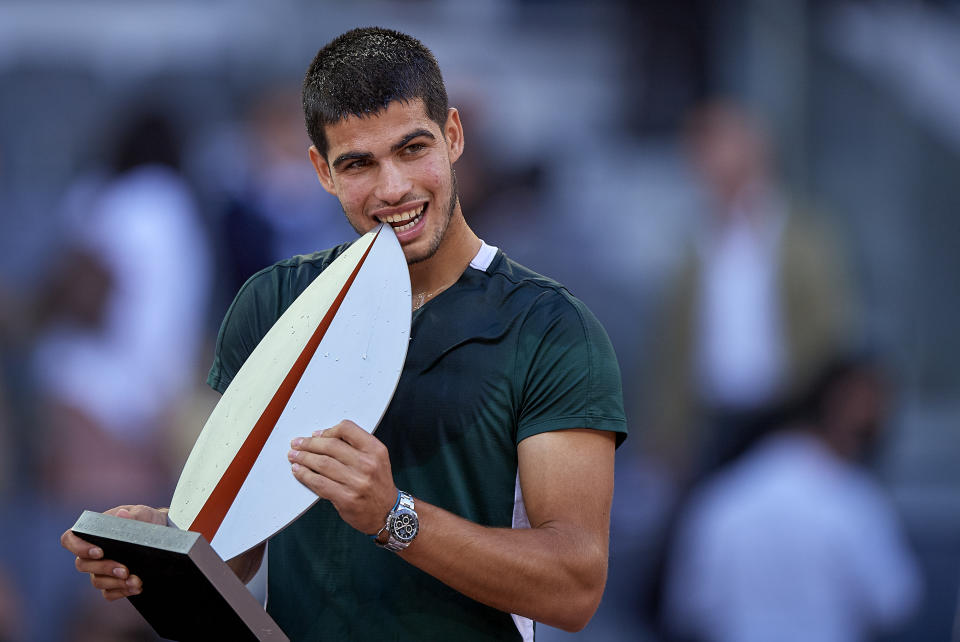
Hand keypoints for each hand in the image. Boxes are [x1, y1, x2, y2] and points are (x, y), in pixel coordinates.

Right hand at [60, 505, 166, 600]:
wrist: (162, 533)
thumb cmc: (146, 520)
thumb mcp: (143, 514)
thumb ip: (134, 514)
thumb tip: (122, 515)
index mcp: (93, 532)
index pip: (70, 539)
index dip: (79, 548)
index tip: (99, 552)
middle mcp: (92, 552)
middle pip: (83, 565)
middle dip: (105, 568)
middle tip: (125, 570)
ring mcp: (100, 569)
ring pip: (97, 581)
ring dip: (116, 583)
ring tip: (136, 581)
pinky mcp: (112, 582)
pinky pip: (108, 593)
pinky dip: (122, 592)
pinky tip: (137, 588)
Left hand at [289, 420, 396, 534]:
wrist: (388, 514)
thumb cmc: (378, 485)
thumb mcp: (376, 459)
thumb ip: (355, 447)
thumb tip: (322, 437)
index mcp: (375, 450)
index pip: (347, 429)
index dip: (328, 430)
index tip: (316, 434)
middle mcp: (368, 464)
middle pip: (330, 446)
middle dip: (309, 444)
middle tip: (297, 444)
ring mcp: (357, 482)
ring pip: (322, 463)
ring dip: (303, 458)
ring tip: (294, 456)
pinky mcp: (346, 498)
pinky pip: (319, 483)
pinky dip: (305, 475)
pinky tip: (298, 471)